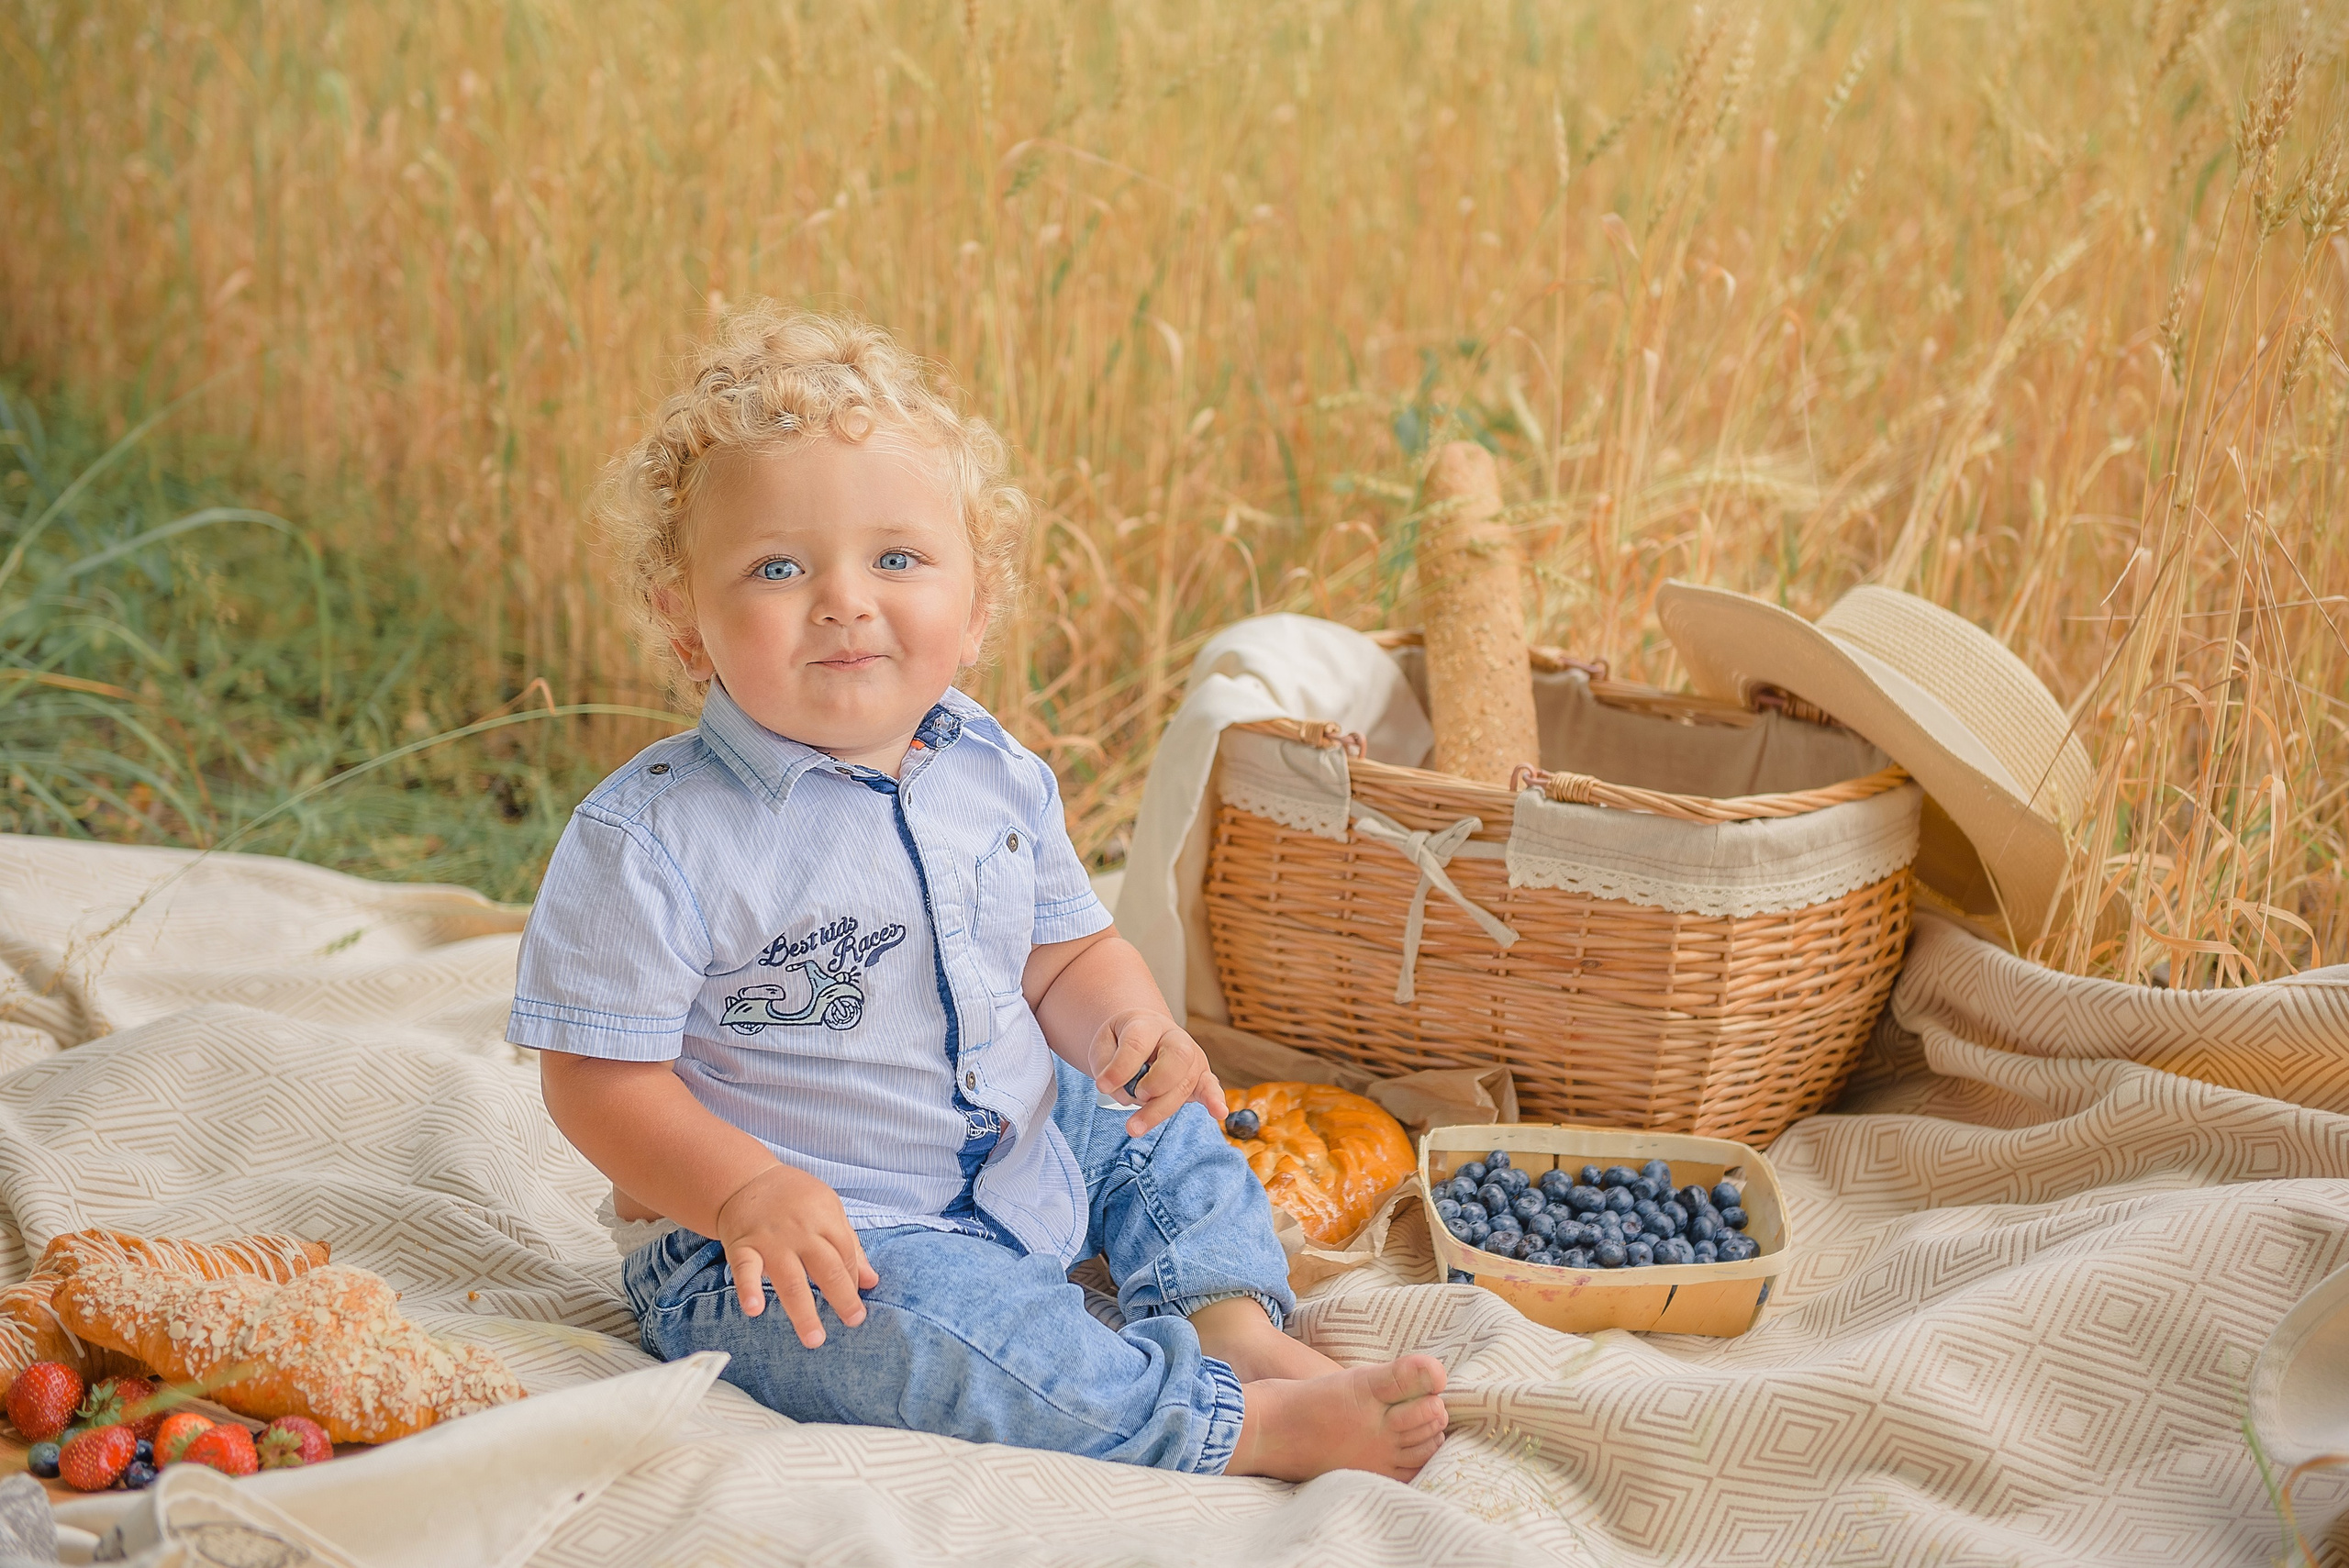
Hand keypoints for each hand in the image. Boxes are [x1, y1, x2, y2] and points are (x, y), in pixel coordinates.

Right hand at [713, 1164, 878, 1347]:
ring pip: (790, 1279)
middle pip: (826, 1268)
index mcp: (824, 1219)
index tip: (854, 1306)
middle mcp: (800, 1231)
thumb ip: (850, 1246)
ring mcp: (770, 1240)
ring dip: (803, 1311)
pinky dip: (748, 1289)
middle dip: (842, 1298)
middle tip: (854, 1322)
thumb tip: (873, 1281)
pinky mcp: (742, 1247)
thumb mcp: (829, 1210)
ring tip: (815, 1338)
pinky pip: (745, 1270)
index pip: (845, 1257)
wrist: (746, 1181)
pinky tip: (755, 1309)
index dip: (853, 1282)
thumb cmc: (794, 1199)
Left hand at [1090, 1010, 1228, 1136]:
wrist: (1143, 1036)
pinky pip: (1210, 1087)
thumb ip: (1106, 1065)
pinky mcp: (1200, 1078)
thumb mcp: (1104, 1044)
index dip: (1120, 1067)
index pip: (1137, 1043)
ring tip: (1134, 1127)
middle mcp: (1175, 1038)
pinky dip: (1214, 1100)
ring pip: (1185, 1084)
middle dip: (1155, 1084)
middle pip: (1176, 1059)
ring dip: (1160, 1109)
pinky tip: (1218, 1112)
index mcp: (1147, 1024)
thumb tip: (1118, 1091)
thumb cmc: (1122, 1042)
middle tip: (1135, 1095)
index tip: (1102, 1085)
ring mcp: (1191, 1058)